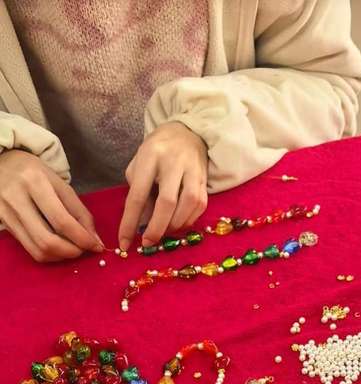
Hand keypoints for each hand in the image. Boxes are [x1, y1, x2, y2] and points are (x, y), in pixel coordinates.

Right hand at [0, 150, 102, 261]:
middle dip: (71, 252)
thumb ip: (79, 211)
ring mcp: (7, 215)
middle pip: (48, 241)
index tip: (96, 246)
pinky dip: (49, 254)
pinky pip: (30, 249)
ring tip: (72, 249)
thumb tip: (95, 240)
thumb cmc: (33, 173)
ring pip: (38, 250)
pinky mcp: (4, 225)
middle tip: (84, 250)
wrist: (0, 165)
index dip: (82, 239)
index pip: (62, 221)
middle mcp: (17, 199)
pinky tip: (58, 248)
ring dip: (61, 256)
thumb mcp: (59, 184)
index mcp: (34, 182)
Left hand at [118, 122, 207, 251]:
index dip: (130, 222)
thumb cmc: (158, 151)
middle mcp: (173, 162)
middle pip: (166, 202)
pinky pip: (199, 206)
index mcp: (150, 156)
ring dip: (174, 225)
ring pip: (187, 205)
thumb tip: (142, 223)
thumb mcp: (139, 164)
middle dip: (156, 228)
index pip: (137, 195)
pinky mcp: (204, 179)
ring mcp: (192, 170)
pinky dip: (188, 220)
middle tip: (148, 243)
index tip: (124, 243)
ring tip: (164, 231)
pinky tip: (179, 223)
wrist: (188, 132)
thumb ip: (139, 191)